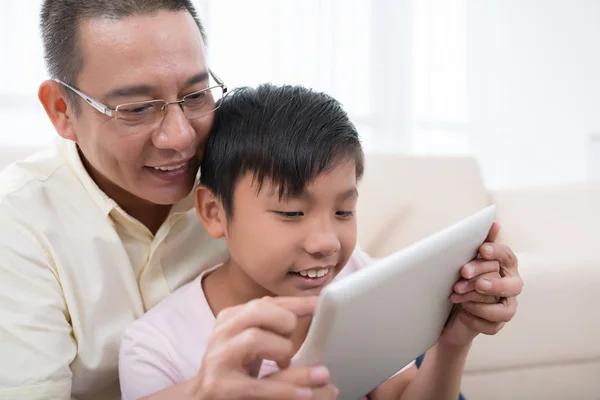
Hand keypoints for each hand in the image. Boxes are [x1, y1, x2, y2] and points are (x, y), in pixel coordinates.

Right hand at [188, 296, 334, 398]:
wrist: (200, 399)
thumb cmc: (233, 368)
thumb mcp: (250, 342)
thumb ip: (271, 325)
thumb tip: (308, 309)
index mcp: (229, 319)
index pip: (266, 302)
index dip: (297, 303)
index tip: (321, 304)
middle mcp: (221, 334)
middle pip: (258, 310)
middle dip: (284, 321)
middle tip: (293, 340)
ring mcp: (218, 359)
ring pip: (254, 338)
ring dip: (281, 350)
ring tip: (287, 363)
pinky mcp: (220, 387)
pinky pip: (258, 385)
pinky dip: (285, 390)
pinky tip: (305, 395)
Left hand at [442, 221, 522, 346]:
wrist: (449, 311)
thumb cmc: (463, 279)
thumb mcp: (466, 260)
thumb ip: (480, 243)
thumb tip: (494, 222)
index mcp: (505, 267)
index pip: (508, 257)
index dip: (497, 253)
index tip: (482, 250)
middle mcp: (511, 287)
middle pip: (511, 285)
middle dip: (489, 281)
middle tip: (465, 274)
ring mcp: (506, 307)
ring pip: (505, 309)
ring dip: (480, 301)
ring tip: (458, 295)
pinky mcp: (496, 325)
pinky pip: (492, 325)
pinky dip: (476, 317)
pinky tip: (463, 311)